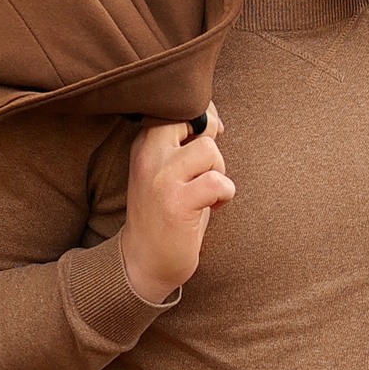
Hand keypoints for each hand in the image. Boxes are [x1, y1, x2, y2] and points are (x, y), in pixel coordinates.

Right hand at [121, 106, 232, 305]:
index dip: (204, 116)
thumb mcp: (168, 171)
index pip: (178, 108)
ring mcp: (161, 178)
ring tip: (208, 192)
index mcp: (145, 144)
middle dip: (211, 140)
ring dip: (219, 172)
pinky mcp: (177, 202)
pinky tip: (212, 207)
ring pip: (209, 149)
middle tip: (208, 167)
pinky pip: (218, 181)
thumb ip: (185, 144)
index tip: (210, 134)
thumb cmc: (165, 215)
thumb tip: (213, 118)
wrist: (143, 261)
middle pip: (194, 120)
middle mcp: (149, 155)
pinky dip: (224, 195)